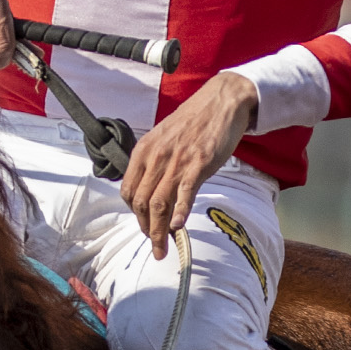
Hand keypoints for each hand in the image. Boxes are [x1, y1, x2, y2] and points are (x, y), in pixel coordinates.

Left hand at [122, 73, 256, 258]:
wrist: (221, 101)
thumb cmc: (194, 121)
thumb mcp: (164, 138)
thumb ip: (155, 161)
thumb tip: (152, 188)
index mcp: (144, 150)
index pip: (129, 191)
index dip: (134, 214)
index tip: (144, 226)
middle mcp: (156, 156)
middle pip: (142, 203)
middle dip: (146, 230)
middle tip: (155, 246)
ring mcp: (177, 160)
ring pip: (159, 203)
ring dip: (159, 231)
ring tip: (163, 248)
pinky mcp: (199, 163)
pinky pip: (185, 192)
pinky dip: (180, 211)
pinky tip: (179, 226)